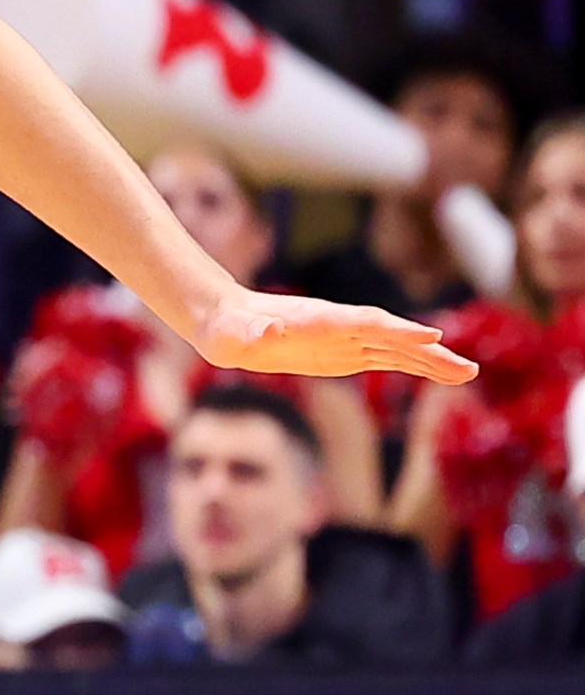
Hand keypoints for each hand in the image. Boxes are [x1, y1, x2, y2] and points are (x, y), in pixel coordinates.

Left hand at [190, 286, 477, 384]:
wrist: (226, 321)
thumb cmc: (226, 328)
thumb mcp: (231, 334)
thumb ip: (251, 331)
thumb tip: (268, 331)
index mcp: (315, 320)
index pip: (363, 323)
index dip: (396, 330)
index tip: (430, 337)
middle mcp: (337, 326)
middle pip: (390, 337)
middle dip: (427, 352)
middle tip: (467, 368)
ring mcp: (343, 339)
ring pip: (395, 349)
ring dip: (431, 361)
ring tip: (468, 374)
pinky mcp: (343, 354)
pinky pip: (386, 358)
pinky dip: (414, 365)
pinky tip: (441, 373)